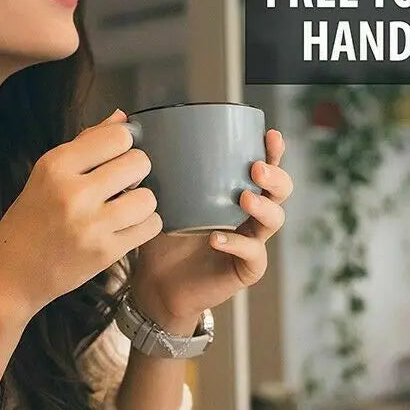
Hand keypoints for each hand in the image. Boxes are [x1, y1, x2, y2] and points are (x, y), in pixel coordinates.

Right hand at [0, 110, 161, 317]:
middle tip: (120, 186)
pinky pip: (150, 227)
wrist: (14, 275)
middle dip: (135, 172)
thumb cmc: (29, 222)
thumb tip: (122, 117)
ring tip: (124, 209)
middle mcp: (74, 192)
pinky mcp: (106, 252)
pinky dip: (144, 226)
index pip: (117, 136)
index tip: (114, 157)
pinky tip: (127, 227)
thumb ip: (85, 145)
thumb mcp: (46, 176)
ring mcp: (92, 225)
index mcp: (55, 165)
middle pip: (139, 163)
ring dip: (142, 202)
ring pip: (149, 198)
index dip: (123, 144)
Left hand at [130, 129, 291, 334]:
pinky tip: (217, 238)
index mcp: (236, 193)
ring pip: (274, 220)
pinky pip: (252, 254)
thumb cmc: (162, 238)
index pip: (264, 167)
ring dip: (263, 206)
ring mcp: (251, 242)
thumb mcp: (157, 200)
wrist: (157, 283)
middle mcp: (250, 216)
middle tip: (257, 168)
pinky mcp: (246, 269)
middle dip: (275, 176)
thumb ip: (151, 169)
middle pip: (281, 191)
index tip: (270, 135)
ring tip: (244, 199)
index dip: (273, 151)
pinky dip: (236, 244)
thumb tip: (128, 126)